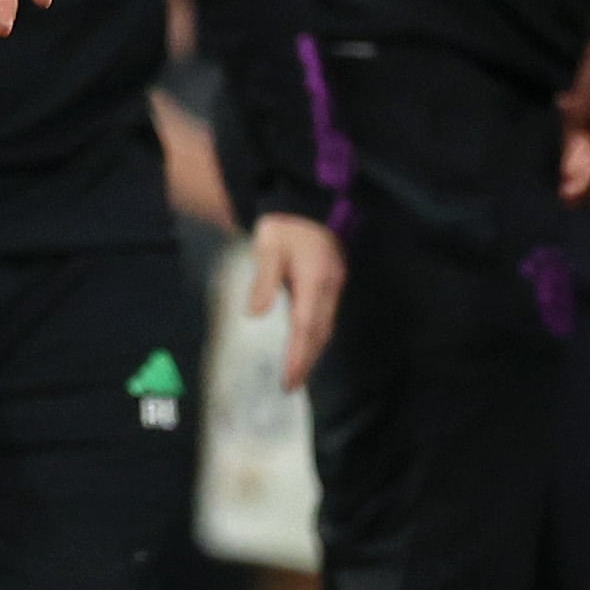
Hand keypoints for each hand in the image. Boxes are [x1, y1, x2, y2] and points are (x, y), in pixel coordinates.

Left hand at [242, 209, 345, 391]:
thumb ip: (263, 280)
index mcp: (315, 280)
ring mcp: (334, 286)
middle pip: (320, 332)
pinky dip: (316, 335)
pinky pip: (325, 316)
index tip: (290, 377)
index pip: (306, 326)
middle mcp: (330, 288)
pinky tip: (306, 344)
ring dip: (313, 350)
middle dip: (308, 360)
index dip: (299, 355)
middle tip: (292, 385)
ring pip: (326, 326)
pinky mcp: (332, 283)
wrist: (307, 204)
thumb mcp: (267, 248)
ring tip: (298, 372)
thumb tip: (255, 313)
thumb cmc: (283, 226)